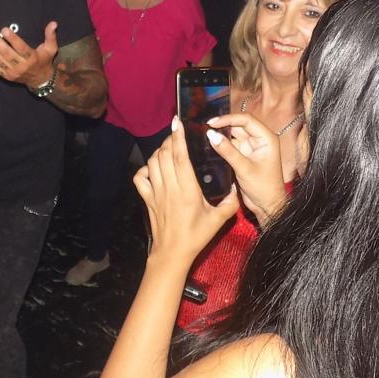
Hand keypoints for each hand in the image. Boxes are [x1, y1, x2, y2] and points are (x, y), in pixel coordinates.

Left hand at [0, 21, 57, 87]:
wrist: (40, 80)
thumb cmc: (44, 60)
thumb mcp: (51, 48)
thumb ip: (50, 36)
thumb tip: (53, 23)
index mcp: (32, 58)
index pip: (21, 48)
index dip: (13, 39)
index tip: (4, 29)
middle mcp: (22, 66)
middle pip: (6, 53)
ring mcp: (13, 73)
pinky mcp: (7, 76)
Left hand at [133, 117, 239, 265]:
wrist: (172, 253)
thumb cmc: (196, 236)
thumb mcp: (218, 220)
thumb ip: (231, 203)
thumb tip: (238, 188)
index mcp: (187, 190)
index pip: (180, 157)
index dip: (178, 138)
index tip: (178, 123)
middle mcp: (169, 188)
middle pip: (164, 155)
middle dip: (169, 140)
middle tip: (177, 134)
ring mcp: (155, 193)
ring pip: (152, 163)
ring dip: (159, 152)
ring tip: (169, 148)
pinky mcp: (147, 200)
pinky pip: (140, 178)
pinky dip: (145, 169)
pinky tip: (153, 169)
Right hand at [205, 113, 287, 224]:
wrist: (267, 206)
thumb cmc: (264, 188)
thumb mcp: (245, 169)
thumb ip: (228, 151)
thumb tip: (211, 135)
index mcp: (266, 138)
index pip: (246, 120)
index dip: (228, 119)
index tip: (212, 122)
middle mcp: (259, 140)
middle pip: (238, 126)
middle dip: (222, 125)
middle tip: (203, 127)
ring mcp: (250, 147)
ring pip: (232, 135)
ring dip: (220, 135)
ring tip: (203, 134)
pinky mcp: (242, 155)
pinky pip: (229, 146)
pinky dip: (220, 145)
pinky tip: (209, 144)